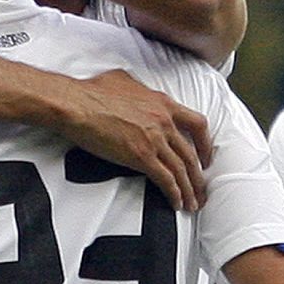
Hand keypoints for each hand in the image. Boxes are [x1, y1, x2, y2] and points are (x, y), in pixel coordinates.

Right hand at [56, 70, 212, 210]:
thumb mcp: (125, 80)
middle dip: (198, 175)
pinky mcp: (141, 156)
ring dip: (189, 189)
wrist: (77, 105)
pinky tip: (176, 203)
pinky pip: (165, 179)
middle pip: (191, 153)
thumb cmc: (93, 91)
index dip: (205, 144)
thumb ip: (140, 90)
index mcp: (162, 103)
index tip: (205, 156)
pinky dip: (173, 194)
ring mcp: (154, 140)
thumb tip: (138, 93)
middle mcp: (164, 121)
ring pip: (181, 169)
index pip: (197, 124)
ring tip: (192, 203)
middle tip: (201, 188)